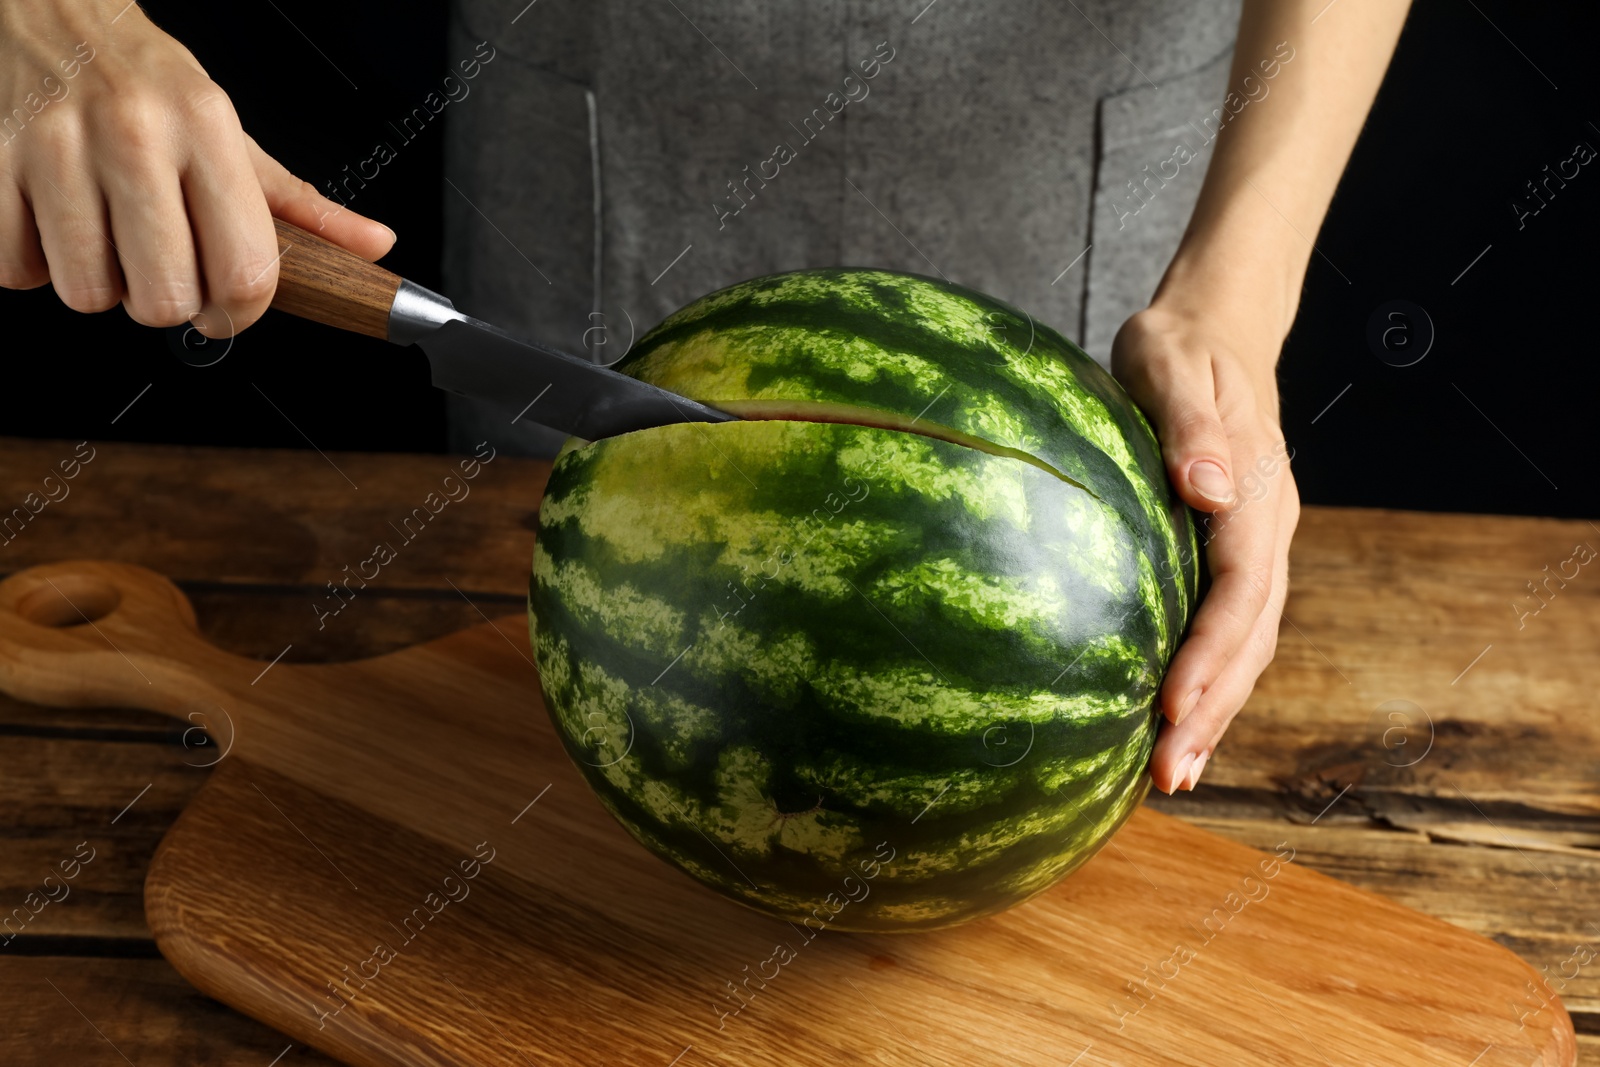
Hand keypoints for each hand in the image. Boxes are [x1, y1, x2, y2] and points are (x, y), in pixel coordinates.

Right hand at [0, 0, 394, 335]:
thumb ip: (303, 205)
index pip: (245, 271)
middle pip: (165, 300)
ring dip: (99, 284)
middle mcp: (133, 136)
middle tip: (163, 266)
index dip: (239, 313)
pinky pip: (15, 270)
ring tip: (107, 237)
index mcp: (206, 130)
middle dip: (167, 301)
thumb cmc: (149, 83)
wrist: (51, 13)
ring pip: (89, 294)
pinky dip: (32, 264)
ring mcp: (55, 148)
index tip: (227, 307)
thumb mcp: (234, 135)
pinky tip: (57, 225)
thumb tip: (373, 246)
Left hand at [1112, 301, 1298, 794]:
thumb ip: (1189, 423)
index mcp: (1256, 491)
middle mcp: (1266, 530)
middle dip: (1212, 711)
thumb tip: (1203, 486)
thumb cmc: (1178, 344)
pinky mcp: (1234, 555)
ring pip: (1247, 646)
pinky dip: (1211, 685)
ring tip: (1170, 777)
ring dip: (1215, 714)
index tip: (1171, 706)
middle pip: (1250, 636)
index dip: (1210, 653)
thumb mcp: (1169, 361)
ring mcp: (1256, 548)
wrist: (1215, 331)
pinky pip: (1231, 630)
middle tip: (1166, 777)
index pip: (1239, 588)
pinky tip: (1177, 727)